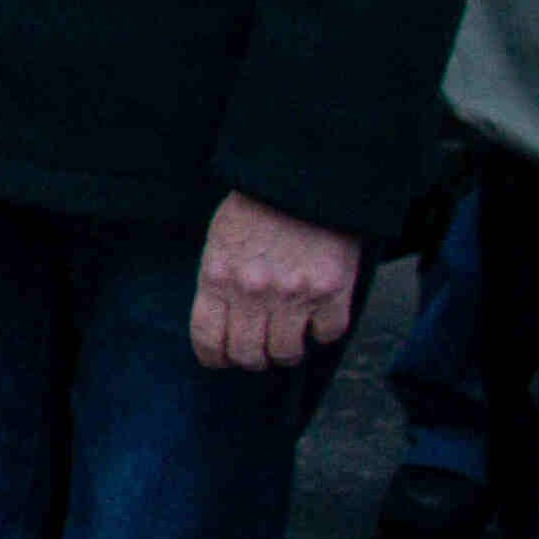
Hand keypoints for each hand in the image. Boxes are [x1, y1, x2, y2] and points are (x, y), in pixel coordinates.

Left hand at [190, 193, 362, 369]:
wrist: (304, 180)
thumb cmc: (258, 207)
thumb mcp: (220, 241)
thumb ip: (219, 281)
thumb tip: (223, 321)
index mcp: (218, 277)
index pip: (207, 338)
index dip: (214, 357)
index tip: (222, 359)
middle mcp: (252, 292)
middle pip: (247, 354)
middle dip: (252, 358)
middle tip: (260, 349)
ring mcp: (293, 294)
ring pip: (287, 352)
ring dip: (287, 350)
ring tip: (290, 335)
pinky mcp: (331, 292)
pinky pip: (327, 334)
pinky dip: (323, 331)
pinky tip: (318, 315)